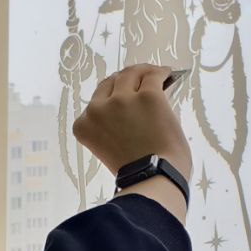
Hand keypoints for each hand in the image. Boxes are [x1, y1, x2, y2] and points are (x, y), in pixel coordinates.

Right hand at [72, 65, 192, 180]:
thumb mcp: (108, 150)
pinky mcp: (148, 96)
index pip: (94, 103)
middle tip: (136, 79)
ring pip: (130, 75)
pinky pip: (152, 76)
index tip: (119, 96)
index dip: (109, 97)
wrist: (153, 178)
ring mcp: (123, 101)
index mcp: (84, 126)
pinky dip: (160, 72)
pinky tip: (166, 73)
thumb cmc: (135, 173)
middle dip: (123, 80)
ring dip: (141, 72)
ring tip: (153, 72)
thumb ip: (111, 129)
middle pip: (109, 83)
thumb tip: (134, 111)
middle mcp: (98, 109)